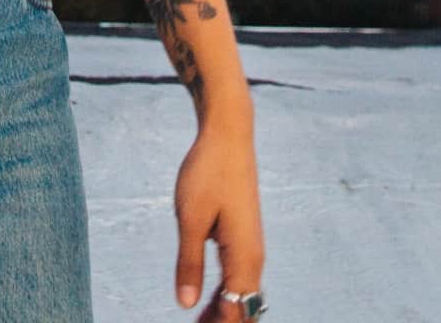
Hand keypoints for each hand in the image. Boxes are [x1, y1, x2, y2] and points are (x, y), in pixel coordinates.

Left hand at [173, 115, 264, 313]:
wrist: (229, 135)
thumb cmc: (207, 172)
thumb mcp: (190, 219)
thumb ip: (189, 263)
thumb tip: (186, 305)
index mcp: (243, 258)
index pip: (234, 313)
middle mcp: (254, 259)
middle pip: (242, 311)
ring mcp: (251, 249)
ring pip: (241, 298)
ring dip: (222, 316)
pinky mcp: (243, 239)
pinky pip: (238, 280)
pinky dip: (224, 297)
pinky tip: (204, 305)